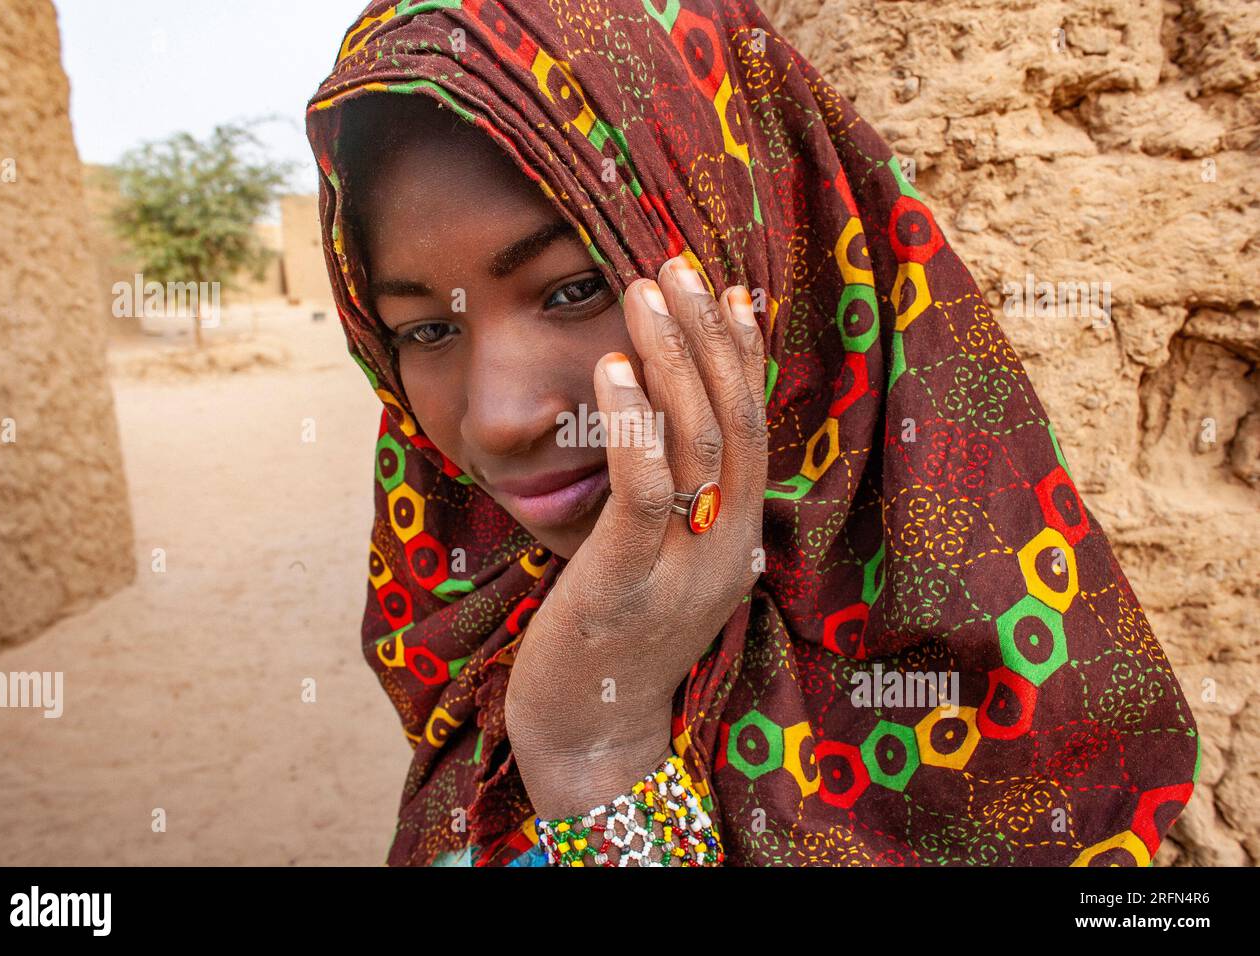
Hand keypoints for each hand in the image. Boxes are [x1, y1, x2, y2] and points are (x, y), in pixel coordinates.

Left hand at [505, 255, 767, 818]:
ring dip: (670, 359)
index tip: (726, 290)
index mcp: (737, 539)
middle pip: (733, 422)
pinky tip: (610, 368)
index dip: (742, 356)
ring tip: (644, 290)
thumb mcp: (669, 567)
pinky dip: (632, 425)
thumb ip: (687, 509)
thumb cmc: (620, 642)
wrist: (593, 738)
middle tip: (678, 265)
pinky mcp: (626, 585)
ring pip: (693, 443)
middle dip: (707, 336)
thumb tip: (685, 440)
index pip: (752, 430)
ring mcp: (682, 569)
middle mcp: (725, 549)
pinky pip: (643, 491)